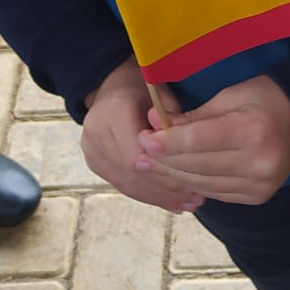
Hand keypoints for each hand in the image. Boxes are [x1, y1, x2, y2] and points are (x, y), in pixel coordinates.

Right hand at [80, 59, 202, 214]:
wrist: (110, 85)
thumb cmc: (141, 85)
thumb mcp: (160, 90)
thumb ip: (171, 116)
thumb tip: (185, 145)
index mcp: (111, 113)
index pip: (134, 155)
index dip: (161, 171)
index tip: (190, 179)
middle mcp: (95, 135)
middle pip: (131, 174)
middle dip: (165, 188)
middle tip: (196, 198)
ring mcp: (92, 153)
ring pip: (128, 184)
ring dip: (160, 197)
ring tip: (190, 204)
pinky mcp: (96, 165)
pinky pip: (124, 186)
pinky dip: (151, 196)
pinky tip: (174, 204)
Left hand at [136, 74, 289, 205]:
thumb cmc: (264, 98)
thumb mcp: (229, 96)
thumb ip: (193, 116)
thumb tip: (154, 125)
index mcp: (252, 131)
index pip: (197, 141)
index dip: (166, 143)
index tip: (144, 139)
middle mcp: (258, 163)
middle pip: (197, 166)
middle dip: (164, 161)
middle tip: (141, 154)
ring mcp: (261, 185)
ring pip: (203, 184)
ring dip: (175, 176)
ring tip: (152, 166)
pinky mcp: (259, 196)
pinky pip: (216, 193)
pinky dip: (195, 184)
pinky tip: (179, 175)